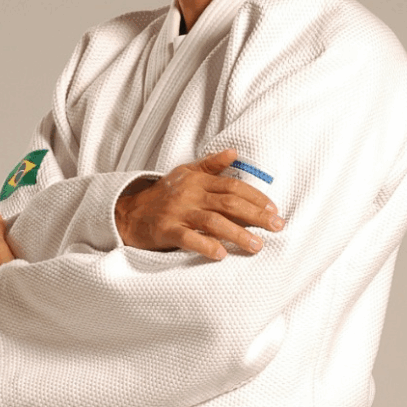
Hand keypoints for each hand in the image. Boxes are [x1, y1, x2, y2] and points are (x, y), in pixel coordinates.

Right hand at [115, 149, 284, 260]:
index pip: (233, 186)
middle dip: (256, 215)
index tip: (274, 208)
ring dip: (238, 234)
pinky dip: (206, 246)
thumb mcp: (185, 173)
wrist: (129, 212)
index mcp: (198, 181)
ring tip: (257, 245)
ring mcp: (179, 213)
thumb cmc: (162, 194)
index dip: (255, 197)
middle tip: (277, 226)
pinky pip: (188, 238)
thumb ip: (211, 165)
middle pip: (228, 203)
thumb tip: (234, 152)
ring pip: (213, 222)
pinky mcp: (167, 231)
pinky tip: (222, 254)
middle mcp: (191, 195)